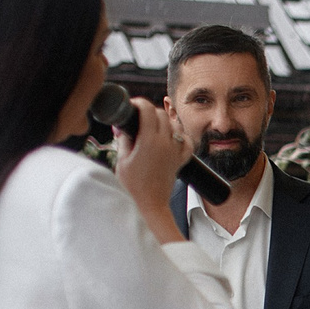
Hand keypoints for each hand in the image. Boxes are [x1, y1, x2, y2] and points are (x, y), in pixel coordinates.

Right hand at [113, 97, 193, 241]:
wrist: (150, 205)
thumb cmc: (132, 186)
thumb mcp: (122, 159)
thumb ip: (124, 139)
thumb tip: (123, 127)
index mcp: (149, 140)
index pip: (148, 109)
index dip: (139, 103)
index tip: (132, 106)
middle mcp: (165, 143)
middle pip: (161, 114)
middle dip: (149, 111)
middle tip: (138, 118)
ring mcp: (175, 151)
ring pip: (175, 125)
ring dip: (164, 122)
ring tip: (152, 129)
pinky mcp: (180, 160)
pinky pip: (187, 142)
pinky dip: (181, 137)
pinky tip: (172, 139)